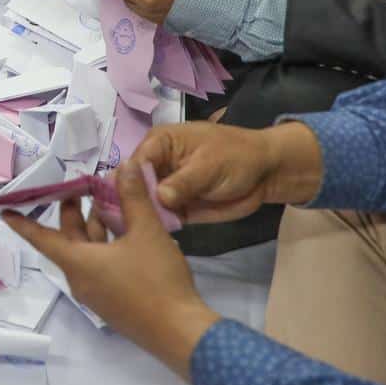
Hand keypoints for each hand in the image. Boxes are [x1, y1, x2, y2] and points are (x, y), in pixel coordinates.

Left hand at [3, 170, 220, 377]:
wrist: (180, 332)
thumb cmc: (156, 279)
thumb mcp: (146, 231)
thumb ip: (133, 196)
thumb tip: (125, 166)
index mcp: (77, 263)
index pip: (41, 237)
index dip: (22, 221)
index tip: (3, 210)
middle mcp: (80, 279)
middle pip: (69, 241)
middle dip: (72, 213)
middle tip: (80, 187)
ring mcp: (98, 294)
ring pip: (88, 253)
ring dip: (97, 228)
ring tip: (111, 203)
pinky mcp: (115, 303)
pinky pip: (102, 267)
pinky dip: (108, 246)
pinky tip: (130, 232)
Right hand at [118, 120, 324, 225]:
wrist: (265, 174)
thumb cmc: (237, 157)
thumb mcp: (209, 166)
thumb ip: (183, 182)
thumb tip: (159, 197)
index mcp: (158, 144)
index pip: (132, 164)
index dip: (125, 184)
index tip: (121, 207)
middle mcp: (155, 165)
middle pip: (131, 186)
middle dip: (127, 204)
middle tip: (121, 228)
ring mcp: (164, 187)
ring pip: (142, 204)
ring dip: (138, 218)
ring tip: (131, 236)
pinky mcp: (175, 207)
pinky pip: (159, 218)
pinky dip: (155, 227)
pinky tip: (147, 240)